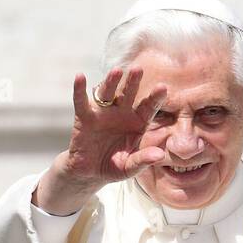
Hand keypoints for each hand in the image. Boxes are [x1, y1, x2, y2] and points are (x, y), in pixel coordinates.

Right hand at [34, 67, 168, 214]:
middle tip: (139, 69)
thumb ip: (143, 160)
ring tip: (116, 71)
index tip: (163, 88)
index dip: (155, 98)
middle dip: (133, 82)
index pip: (148, 107)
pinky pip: (81, 101)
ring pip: (108, 93)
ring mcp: (103, 113)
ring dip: (111, 82)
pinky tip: (80, 76)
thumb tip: (160, 154)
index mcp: (137, 122)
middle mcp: (121, 112)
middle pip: (129, 94)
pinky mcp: (85, 117)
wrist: (90, 173)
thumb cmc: (114, 167)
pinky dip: (79, 90)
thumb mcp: (130, 167)